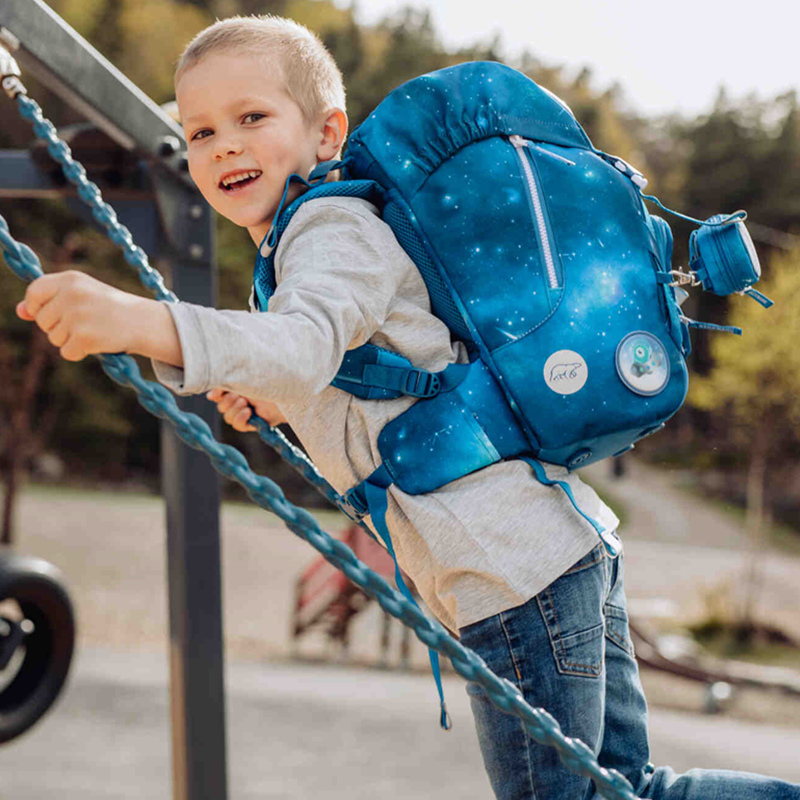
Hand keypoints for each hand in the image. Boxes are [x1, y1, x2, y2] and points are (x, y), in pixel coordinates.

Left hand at [16, 271, 177, 362]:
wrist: (143, 321)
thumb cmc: (110, 307)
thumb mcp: (81, 296)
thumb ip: (49, 301)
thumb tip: (20, 311)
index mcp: (70, 279)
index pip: (34, 293)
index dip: (36, 307)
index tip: (50, 313)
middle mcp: (71, 295)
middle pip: (42, 321)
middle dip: (58, 328)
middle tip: (84, 323)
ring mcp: (77, 316)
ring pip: (53, 339)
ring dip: (70, 341)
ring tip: (93, 331)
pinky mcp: (84, 337)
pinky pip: (67, 352)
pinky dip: (79, 353)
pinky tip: (97, 343)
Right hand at [206, 388, 286, 431]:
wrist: (286, 392)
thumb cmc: (268, 382)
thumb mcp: (245, 381)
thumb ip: (228, 386)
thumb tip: (209, 396)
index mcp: (238, 388)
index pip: (218, 394)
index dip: (215, 394)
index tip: (216, 394)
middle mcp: (240, 401)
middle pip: (221, 407)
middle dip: (227, 402)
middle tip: (240, 397)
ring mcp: (246, 413)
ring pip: (227, 417)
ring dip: (234, 409)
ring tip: (246, 403)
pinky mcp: (253, 424)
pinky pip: (238, 425)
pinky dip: (240, 418)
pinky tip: (248, 412)